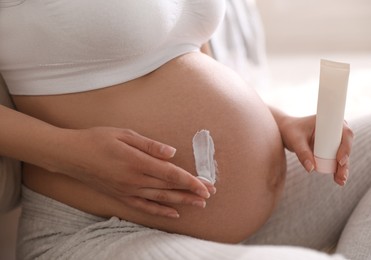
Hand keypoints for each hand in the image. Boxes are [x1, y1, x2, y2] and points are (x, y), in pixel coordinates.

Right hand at [54, 127, 215, 217]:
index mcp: (137, 162)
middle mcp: (134, 180)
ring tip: (199, 205)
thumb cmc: (97, 140)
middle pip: (169, 188)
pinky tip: (173, 213)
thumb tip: (172, 153)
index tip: (206, 185)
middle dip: (192, 191)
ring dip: (181, 202)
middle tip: (210, 194)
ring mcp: (127, 190)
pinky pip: (144, 207)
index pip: (171, 174)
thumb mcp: (124, 135)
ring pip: (160, 199)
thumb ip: (150, 145)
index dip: (190, 180)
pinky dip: (160, 211)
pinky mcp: (121, 196)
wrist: (71, 155)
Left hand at [276, 114, 353, 185]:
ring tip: (340, 180)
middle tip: (341, 175)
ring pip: (342, 155)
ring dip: (343, 168)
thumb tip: (311, 169)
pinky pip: (336, 160)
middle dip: (344, 162)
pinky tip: (339, 180)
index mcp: (330, 122)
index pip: (344, 133)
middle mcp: (335, 130)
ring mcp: (333, 140)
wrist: (285, 131)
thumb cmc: (290, 131)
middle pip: (345, 146)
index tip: (340, 160)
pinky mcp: (329, 149)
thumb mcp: (295, 140)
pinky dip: (337, 169)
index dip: (345, 146)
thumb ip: (303, 153)